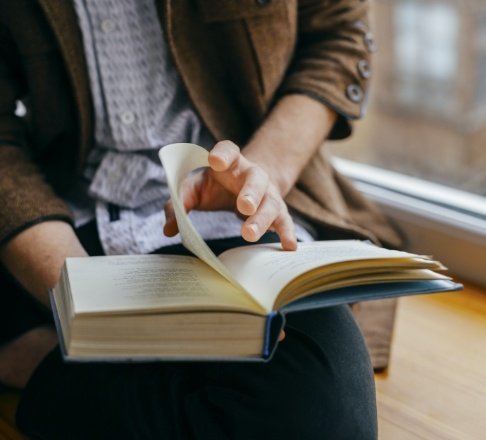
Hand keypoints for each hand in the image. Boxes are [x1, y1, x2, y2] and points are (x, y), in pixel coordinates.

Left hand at [163, 140, 296, 250]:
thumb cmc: (215, 187)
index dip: (223, 154)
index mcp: (230, 163)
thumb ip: (179, 203)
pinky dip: (287, 233)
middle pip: (255, 179)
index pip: (228, 151)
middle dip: (250, 192)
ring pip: (270, 203)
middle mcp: (252, 175)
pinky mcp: (277, 212)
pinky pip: (284, 222)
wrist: (245, 188)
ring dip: (262, 218)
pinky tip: (289, 246)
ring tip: (249, 234)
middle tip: (243, 206)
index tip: (216, 160)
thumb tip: (169, 229)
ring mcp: (268, 194)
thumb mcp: (194, 189)